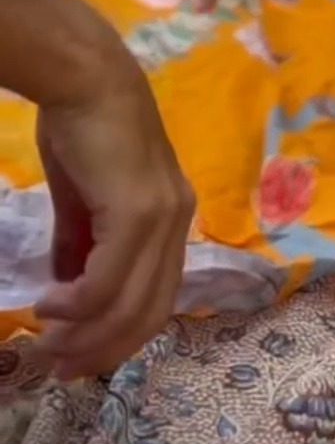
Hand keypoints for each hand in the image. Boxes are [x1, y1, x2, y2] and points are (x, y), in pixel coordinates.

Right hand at [34, 65, 193, 380]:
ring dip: (85, 335)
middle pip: (149, 314)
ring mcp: (163, 217)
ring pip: (130, 305)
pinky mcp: (138, 211)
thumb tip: (67, 290)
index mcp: (173, 219)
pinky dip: (76, 306)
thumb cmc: (82, 130)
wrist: (84, 78)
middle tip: (57, 365)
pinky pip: (108, 281)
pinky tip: (48, 306)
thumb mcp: (82, 200)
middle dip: (102, 350)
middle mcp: (179, 221)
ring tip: (47, 342)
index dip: (118, 338)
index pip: (157, 300)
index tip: (75, 359)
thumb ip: (80, 244)